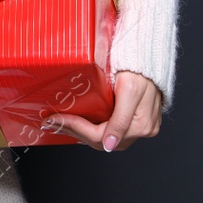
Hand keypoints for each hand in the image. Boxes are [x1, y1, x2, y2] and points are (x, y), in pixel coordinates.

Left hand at [44, 70, 162, 151]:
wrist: (150, 57)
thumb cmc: (140, 69)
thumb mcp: (129, 91)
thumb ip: (120, 120)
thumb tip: (109, 146)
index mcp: (140, 125)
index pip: (99, 136)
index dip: (74, 128)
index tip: (54, 119)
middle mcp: (143, 130)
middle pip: (101, 141)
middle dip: (74, 132)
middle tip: (53, 122)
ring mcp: (142, 127)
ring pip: (106, 139)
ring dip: (82, 133)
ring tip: (62, 123)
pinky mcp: (138, 121)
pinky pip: (112, 132)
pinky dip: (94, 129)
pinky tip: (80, 122)